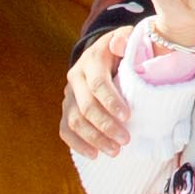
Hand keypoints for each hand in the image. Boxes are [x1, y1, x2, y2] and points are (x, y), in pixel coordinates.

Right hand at [61, 29, 136, 160]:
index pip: (97, 83)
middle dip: (105, 125)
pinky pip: (65, 130)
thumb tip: (119, 43)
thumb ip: (126, 40)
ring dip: (94, 138)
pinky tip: (94, 155)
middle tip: (125, 141)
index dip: (111, 101)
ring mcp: (68, 94)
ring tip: (114, 152)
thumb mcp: (129, 38)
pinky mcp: (66, 109)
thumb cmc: (124, 49)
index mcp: (91, 60)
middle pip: (85, 106)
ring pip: (74, 120)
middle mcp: (75, 77)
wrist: (105, 52)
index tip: (128, 116)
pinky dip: (77, 144)